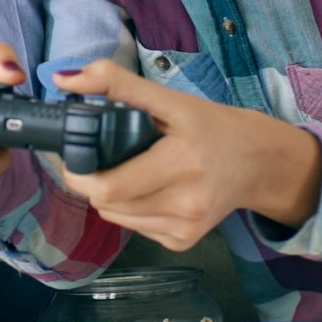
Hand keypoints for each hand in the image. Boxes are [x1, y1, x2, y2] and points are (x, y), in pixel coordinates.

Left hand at [48, 60, 321, 251]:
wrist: (258, 162)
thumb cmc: (211, 127)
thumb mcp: (168, 98)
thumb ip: (115, 83)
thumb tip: (62, 78)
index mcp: (181, 163)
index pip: (109, 187)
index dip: (81, 173)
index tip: (77, 154)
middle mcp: (185, 203)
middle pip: (106, 204)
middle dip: (95, 181)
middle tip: (101, 158)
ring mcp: (185, 228)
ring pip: (116, 218)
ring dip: (112, 197)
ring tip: (132, 171)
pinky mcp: (183, 242)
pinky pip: (136, 228)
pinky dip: (132, 210)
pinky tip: (150, 191)